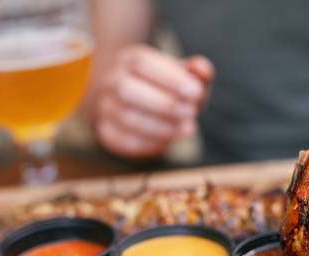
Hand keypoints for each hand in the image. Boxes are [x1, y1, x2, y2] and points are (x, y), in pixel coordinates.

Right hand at [95, 45, 213, 158]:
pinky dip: (152, 143)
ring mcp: (106, 107)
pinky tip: (170, 140)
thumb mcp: (185, 76)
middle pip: (127, 89)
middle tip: (191, 112)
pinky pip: (125, 141)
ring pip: (127, 118)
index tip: (196, 91)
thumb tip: (202, 70)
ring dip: (162, 126)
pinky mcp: (108, 133)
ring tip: (188, 128)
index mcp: (129, 60)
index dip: (170, 78)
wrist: (140, 108)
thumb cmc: (168, 89)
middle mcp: (111, 81)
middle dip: (163, 103)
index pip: (142, 62)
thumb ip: (196, 72)